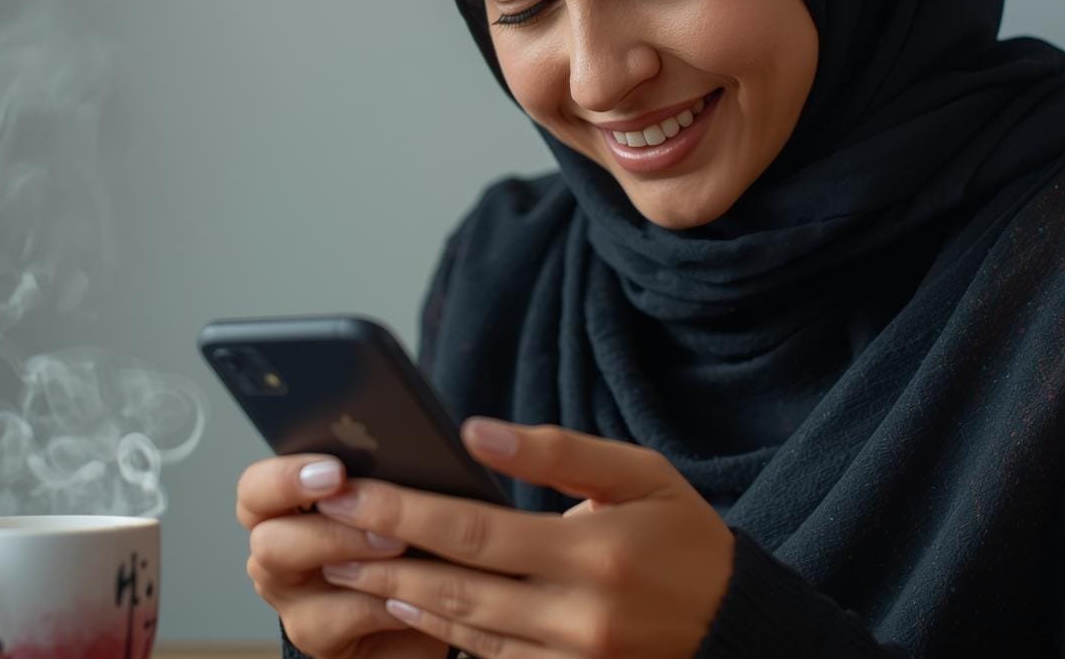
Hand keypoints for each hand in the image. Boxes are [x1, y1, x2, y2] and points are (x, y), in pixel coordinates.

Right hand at [236, 454, 450, 658]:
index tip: (334, 472)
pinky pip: (338, 618)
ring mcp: (292, 599)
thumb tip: (398, 442)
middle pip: (267, 538)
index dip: (285, 478)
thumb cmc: (403, 545)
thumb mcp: (388, 499)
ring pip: (296, 580)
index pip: (256, 488)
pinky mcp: (316, 636)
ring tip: (401, 545)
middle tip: (377, 517)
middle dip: (328, 527)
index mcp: (285, 510)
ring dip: (351, 556)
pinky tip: (411, 588)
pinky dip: (378, 601)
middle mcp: (277, 553)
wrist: (423, 608)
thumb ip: (377, 474)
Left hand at [314, 419, 733, 658]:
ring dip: (400, 597)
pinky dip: (446, 631)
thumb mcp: (640, 474)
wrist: (737, 627)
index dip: (403, 512)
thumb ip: (557, 451)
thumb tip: (476, 431)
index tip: (349, 491)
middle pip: (455, 587)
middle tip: (326, 531)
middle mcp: (580, 617)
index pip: (474, 531)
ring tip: (348, 564)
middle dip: (382, 557)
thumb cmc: (685, 538)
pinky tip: (408, 603)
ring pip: (465, 630)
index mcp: (595, 554)